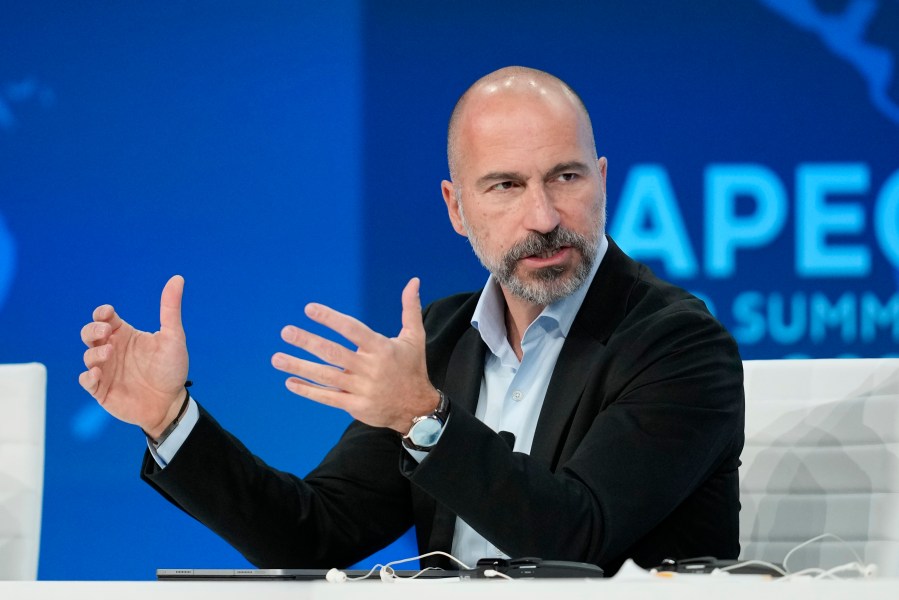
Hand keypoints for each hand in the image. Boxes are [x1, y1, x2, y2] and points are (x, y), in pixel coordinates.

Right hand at [79, 275, 189, 437]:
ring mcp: (106, 370)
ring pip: (87, 355)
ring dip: (94, 352)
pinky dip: (88, 376)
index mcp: (126, 335)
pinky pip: (85, 380)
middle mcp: (113, 350)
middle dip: (92, 329)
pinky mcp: (101, 389)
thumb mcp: (173, 337)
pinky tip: (99, 374)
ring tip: (109, 353)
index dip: (102, 313)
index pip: (105, 317)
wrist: (171, 404)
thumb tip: (178, 278)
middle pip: (89, 333)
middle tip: (105, 331)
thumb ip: (170, 309)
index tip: (108, 314)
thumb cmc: (172, 369)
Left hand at [271, 277, 438, 432]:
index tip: (309, 309)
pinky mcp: (355, 406)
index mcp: (382, 348)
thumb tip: (414, 281)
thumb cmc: (412, 368)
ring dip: (299, 366)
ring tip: (276, 358)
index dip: (331, 318)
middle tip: (286, 331)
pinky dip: (308, 390)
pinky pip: (327, 397)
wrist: (417, 408)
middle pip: (333, 353)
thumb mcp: (414, 338)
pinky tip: (290, 381)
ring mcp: (361, 389)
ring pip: (326, 376)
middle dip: (308, 341)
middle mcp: (370, 368)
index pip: (352, 330)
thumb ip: (410, 309)